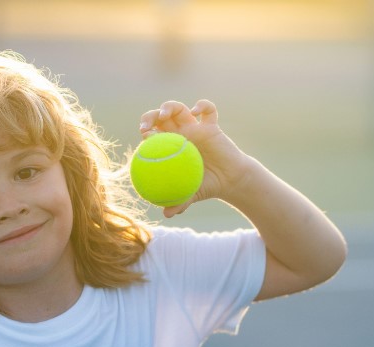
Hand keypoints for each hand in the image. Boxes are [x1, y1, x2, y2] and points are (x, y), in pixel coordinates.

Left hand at [138, 100, 254, 217]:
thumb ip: (179, 202)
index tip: (143, 137)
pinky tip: (196, 110)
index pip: (152, 136)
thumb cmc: (206, 187)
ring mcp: (194, 128)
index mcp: (169, 148)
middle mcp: (179, 135)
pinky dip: (202, 105)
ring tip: (164, 113)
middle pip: (160, 119)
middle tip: (146, 125)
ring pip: (179, 110)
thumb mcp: (192, 195)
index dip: (145, 133)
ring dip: (169, 107)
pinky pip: (208, 110)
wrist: (229, 180)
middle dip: (150, 117)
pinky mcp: (211, 125)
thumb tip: (167, 215)